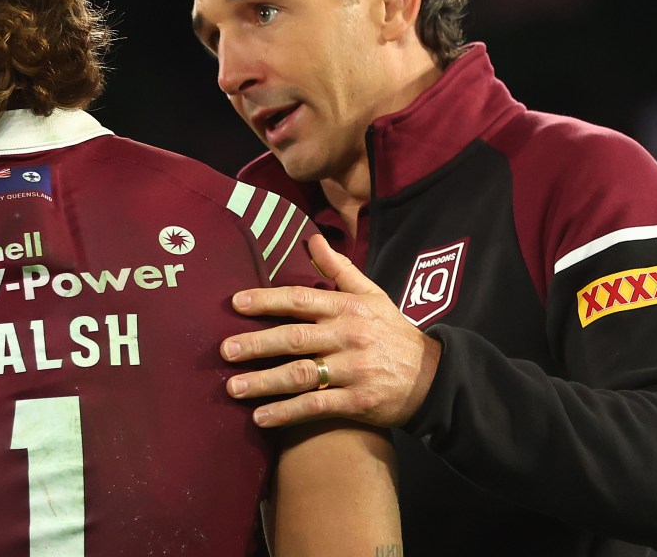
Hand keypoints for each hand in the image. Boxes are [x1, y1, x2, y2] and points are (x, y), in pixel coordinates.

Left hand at [224, 234, 441, 427]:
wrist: (432, 377)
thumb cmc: (393, 333)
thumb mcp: (372, 295)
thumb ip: (339, 269)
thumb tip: (313, 239)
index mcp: (347, 308)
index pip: (300, 300)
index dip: (266, 300)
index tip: (236, 303)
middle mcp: (348, 336)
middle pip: (294, 338)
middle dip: (256, 344)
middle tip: (224, 351)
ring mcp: (352, 370)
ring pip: (300, 375)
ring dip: (263, 382)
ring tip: (232, 388)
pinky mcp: (357, 401)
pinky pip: (315, 407)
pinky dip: (286, 413)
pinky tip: (260, 418)